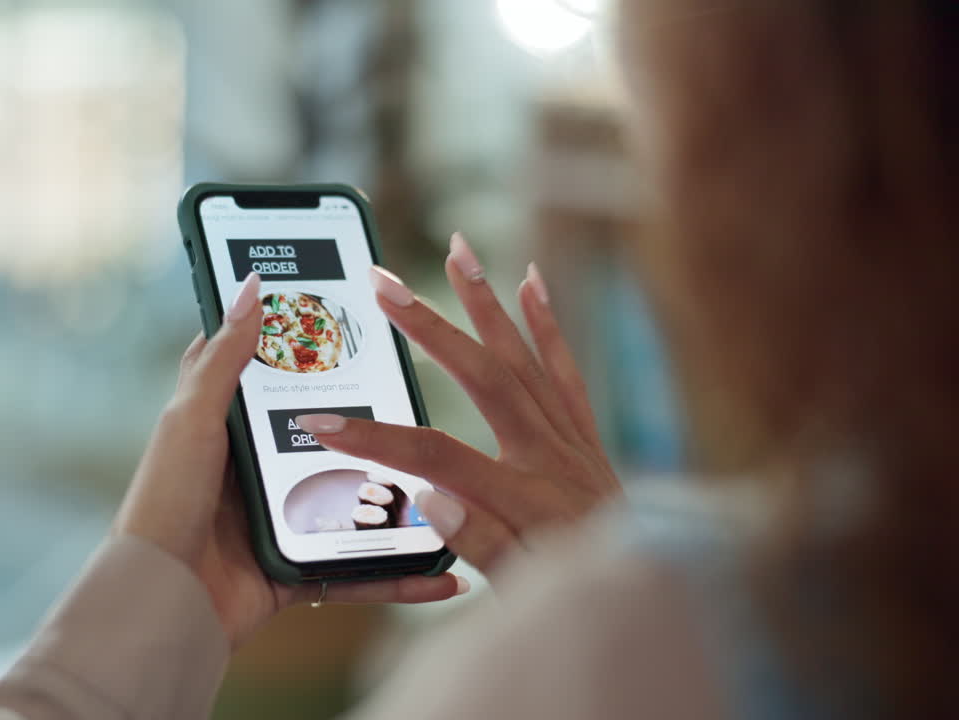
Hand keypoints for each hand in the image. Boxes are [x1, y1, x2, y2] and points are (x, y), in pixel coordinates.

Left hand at [113, 272, 468, 649]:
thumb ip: (225, 357)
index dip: (309, 343)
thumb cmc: (165, 501)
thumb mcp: (193, 418)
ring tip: (457, 483)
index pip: (275, 373)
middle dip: (380, 425)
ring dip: (406, 502)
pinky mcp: (300, 568)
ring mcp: (285, 519)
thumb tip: (252, 285)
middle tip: (433, 396)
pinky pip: (361, 572)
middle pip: (333, 438)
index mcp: (232, 427)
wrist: (162, 602)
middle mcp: (261, 469)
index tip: (354, 314)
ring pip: (360, 504)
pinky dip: (401, 577)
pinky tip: (443, 575)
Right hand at [296, 233, 620, 574]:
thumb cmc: (579, 593)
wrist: (655, 593)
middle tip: (385, 282)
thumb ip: (482, 545)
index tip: (324, 423)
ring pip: (524, 357)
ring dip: (486, 301)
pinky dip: (548, 323)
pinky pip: (565, 370)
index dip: (378, 439)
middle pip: (483, 378)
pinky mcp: (584, 436)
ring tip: (458, 249)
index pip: (437, 460)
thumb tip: (429, 498)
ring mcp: (570, 440)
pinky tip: (531, 281)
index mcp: (525, 499)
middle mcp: (550, 456)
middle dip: (429, 327)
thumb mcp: (525, 589)